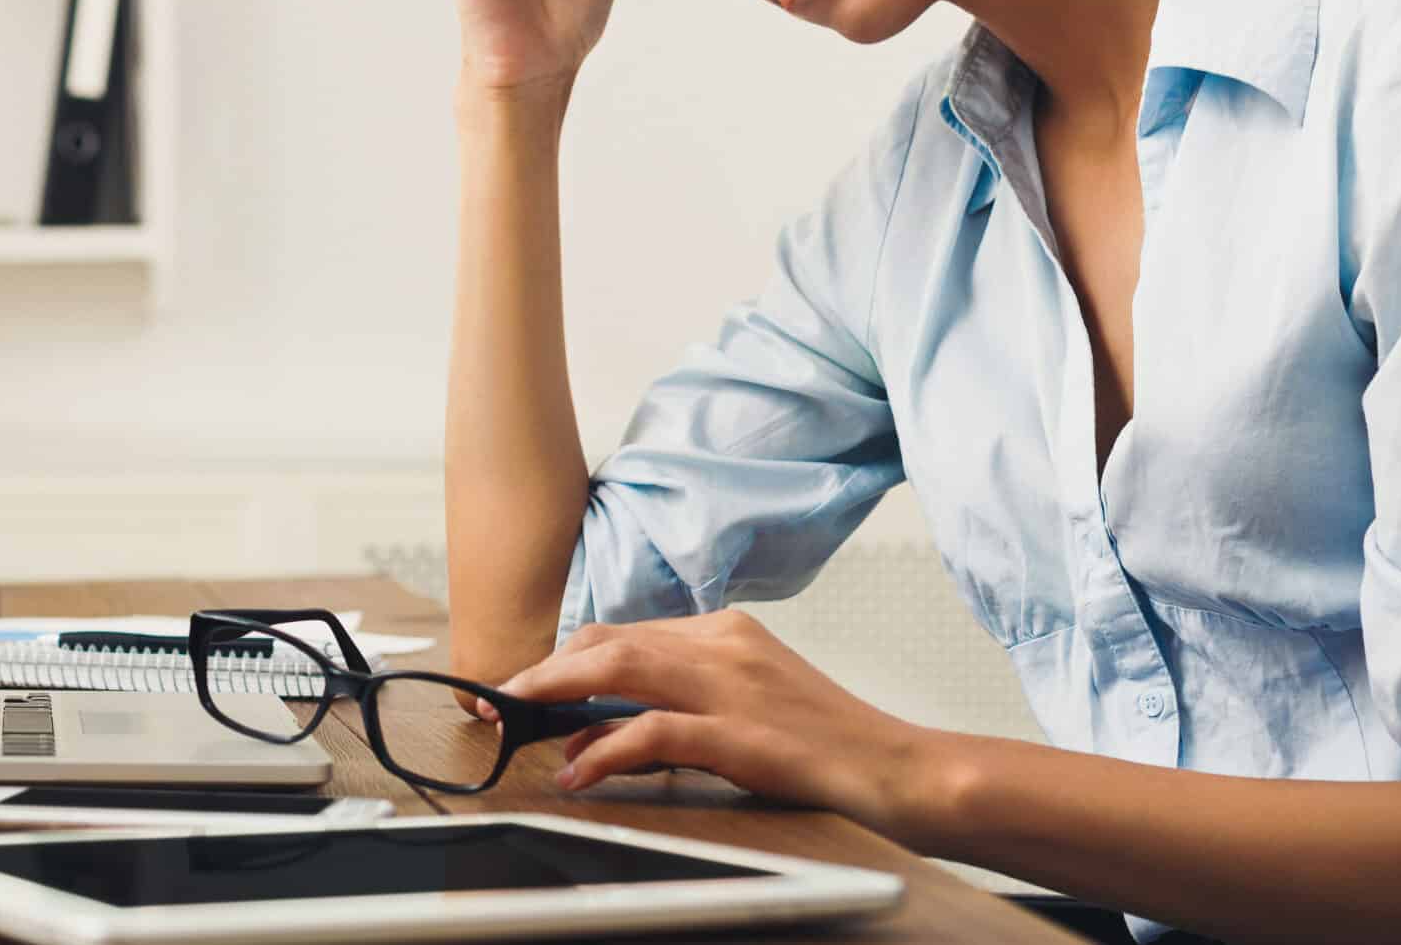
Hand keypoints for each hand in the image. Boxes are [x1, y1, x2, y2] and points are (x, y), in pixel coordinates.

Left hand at [488, 609, 943, 837]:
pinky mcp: (740, 733)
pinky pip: (653, 732)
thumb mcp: (750, 705)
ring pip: (620, 667)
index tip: (528, 683)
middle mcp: (723, 644)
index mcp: (726, 630)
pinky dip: (604, 749)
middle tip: (500, 699)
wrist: (901, 769)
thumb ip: (682, 705)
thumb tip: (598, 732)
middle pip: (610, 640)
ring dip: (556, 692)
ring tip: (516, 717)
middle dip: (546, 668)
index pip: (626, 631)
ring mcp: (732, 685)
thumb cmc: (826, 745)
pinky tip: (577, 771)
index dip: (567, 656)